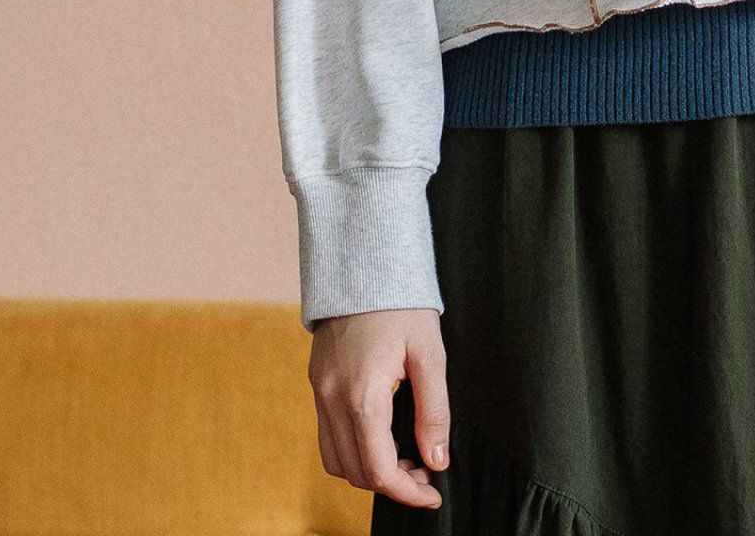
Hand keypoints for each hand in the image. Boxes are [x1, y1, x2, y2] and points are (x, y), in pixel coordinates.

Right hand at [307, 308, 450, 506]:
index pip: (378, 470)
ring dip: (368, 469)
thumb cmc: (401, 303)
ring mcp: (320, 391)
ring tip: (404, 455)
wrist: (363, 261)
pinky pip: (327, 435)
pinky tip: (381, 434)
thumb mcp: (430, 353)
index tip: (432, 494)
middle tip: (425, 471)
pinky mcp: (317, 382)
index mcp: (362, 395)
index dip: (407, 492)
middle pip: (355, 472)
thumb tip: (437, 460)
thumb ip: (434, 411)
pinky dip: (352, 448)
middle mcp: (332, 399)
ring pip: (335, 460)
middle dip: (391, 482)